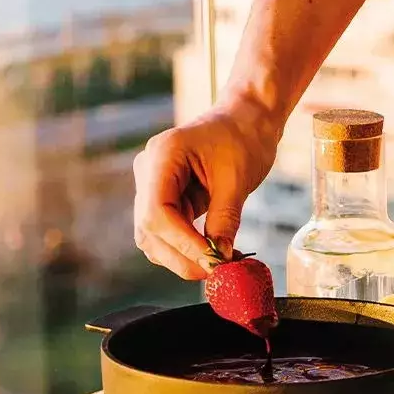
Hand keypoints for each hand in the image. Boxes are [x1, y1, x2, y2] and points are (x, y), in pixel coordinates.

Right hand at [133, 96, 280, 279]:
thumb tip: (219, 259)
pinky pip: (164, 233)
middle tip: (215, 272)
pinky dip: (184, 250)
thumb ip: (224, 220)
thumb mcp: (238, 180)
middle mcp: (148, 170)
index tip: (212, 259)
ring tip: (215, 266)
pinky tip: (209, 256)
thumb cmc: (243, 138)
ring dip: (180, 258)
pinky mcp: (163, 199)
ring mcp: (151, 185)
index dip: (182, 242)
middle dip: (180, 256)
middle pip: (149, 229)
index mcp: (162, 155)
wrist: (245, 121)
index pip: (157, 212)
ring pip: (152, 237)